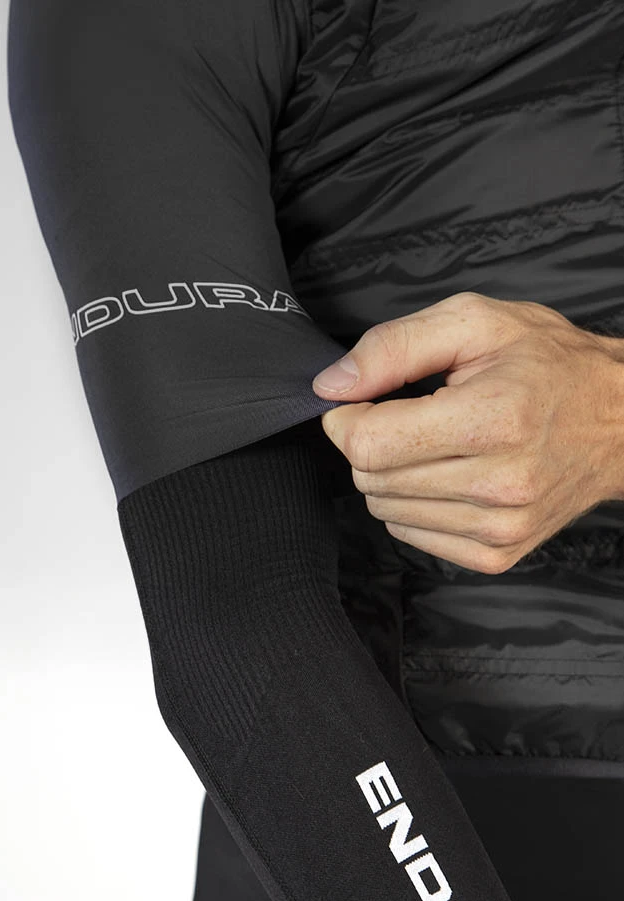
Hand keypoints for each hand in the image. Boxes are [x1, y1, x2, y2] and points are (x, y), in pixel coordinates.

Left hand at [311, 292, 623, 573]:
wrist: (620, 421)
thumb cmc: (549, 363)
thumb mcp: (474, 322)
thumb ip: (393, 347)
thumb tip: (330, 387)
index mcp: (493, 419)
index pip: (368, 445)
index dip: (347, 419)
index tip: (362, 401)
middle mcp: (499, 484)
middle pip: (371, 480)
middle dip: (371, 443)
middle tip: (410, 415)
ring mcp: (499, 528)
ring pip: (385, 511)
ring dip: (392, 476)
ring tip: (437, 444)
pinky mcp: (496, 555)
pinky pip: (410, 535)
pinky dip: (414, 505)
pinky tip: (449, 475)